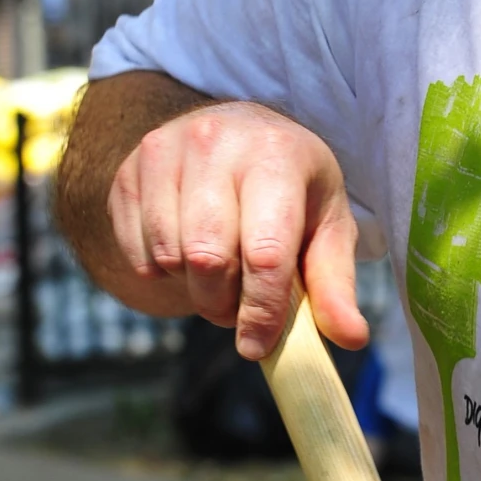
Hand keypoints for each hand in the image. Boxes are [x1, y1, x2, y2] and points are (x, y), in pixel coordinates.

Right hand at [106, 99, 367, 359]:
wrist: (234, 135)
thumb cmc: (291, 189)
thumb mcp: (327, 226)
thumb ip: (335, 284)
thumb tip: (352, 338)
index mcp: (277, 155)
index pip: (264, 251)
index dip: (261, 309)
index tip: (257, 346)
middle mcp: (215, 143)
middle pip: (208, 259)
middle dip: (224, 303)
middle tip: (240, 306)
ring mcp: (164, 153)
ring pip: (170, 258)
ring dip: (194, 286)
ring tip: (220, 271)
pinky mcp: (129, 174)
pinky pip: (137, 252)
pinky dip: (163, 271)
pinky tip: (188, 251)